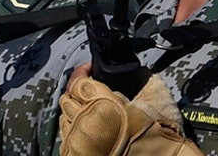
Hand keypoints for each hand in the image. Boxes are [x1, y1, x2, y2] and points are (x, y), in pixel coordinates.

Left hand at [58, 68, 201, 155]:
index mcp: (101, 102)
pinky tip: (87, 129)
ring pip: (64, 117)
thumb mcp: (153, 98)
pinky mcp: (75, 154)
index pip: (77, 80)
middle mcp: (83, 120)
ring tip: (88, 111)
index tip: (89, 69)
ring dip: (74, 111)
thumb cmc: (154, 134)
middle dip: (77, 91)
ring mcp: (76, 140)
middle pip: (67, 97)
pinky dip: (73, 129)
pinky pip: (66, 136)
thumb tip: (132, 70)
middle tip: (89, 90)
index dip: (82, 72)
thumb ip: (138, 78)